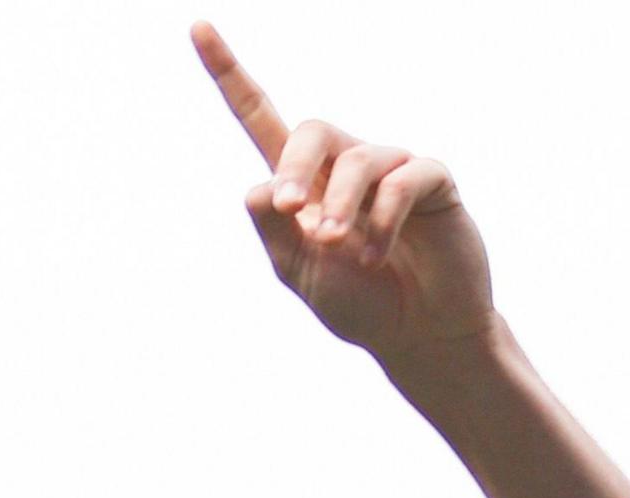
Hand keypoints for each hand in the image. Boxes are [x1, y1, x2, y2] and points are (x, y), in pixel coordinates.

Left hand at [191, 22, 493, 366]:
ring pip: (356, 158)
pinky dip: (383, 217)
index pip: (260, 117)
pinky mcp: (432, 181)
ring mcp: (390, 169)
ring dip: (342, 205)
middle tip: (291, 211)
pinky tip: (377, 252)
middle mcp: (344, 166)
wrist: (418, 336)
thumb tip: (259, 187)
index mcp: (301, 184)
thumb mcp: (298, 272)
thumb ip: (273, 231)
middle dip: (294, 167)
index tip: (196, 26)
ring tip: (339, 247)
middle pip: (310, 130)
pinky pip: (403, 178)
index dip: (228, 74)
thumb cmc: (359, 304)